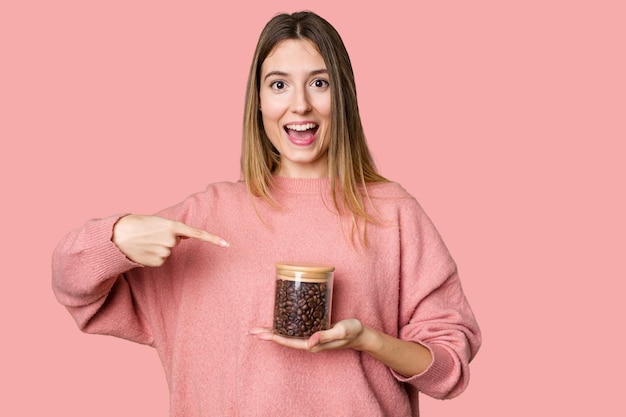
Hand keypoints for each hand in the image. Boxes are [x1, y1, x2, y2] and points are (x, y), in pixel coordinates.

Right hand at [112, 214, 228, 266]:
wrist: (117, 236)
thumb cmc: (137, 225)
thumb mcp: (158, 222)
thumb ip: (175, 228)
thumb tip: (186, 235)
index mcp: (172, 226)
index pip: (197, 233)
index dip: (213, 239)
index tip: (227, 245)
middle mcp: (171, 240)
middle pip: (177, 241)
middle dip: (166, 238)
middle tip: (151, 233)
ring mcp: (165, 252)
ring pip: (169, 251)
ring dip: (159, 246)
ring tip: (145, 241)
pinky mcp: (158, 262)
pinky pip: (161, 259)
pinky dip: (154, 255)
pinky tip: (144, 250)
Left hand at [250, 319, 432, 376]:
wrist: (362, 335)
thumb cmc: (352, 332)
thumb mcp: (341, 330)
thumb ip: (325, 335)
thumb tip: (309, 342)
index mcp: (314, 344)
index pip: (289, 341)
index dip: (274, 337)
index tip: (261, 333)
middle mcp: (309, 343)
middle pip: (285, 339)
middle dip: (268, 334)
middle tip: (252, 330)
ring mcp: (311, 339)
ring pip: (288, 336)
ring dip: (274, 332)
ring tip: (260, 328)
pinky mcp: (313, 332)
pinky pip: (295, 331)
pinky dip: (284, 327)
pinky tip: (279, 323)